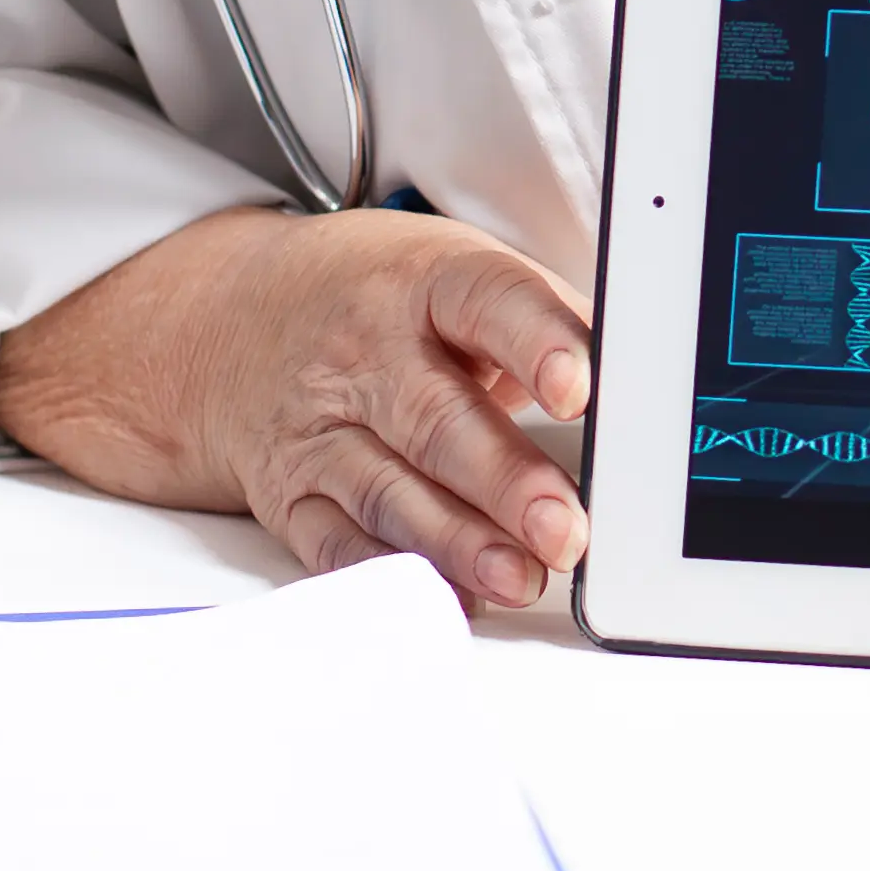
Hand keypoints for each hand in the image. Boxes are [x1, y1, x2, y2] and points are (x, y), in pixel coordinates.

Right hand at [0, 206, 593, 608]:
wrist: (228, 323)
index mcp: (422, 281)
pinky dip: (394, 578)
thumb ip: (545, 319)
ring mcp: (322, 428)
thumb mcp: (455, 270)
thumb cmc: (380, 300)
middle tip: (564, 528)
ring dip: (459, 545)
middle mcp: (365, 354)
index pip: (486, 302)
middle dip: (504, 480)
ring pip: (390, 493)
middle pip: (436, 419)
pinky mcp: (292, 495)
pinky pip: (340, 544)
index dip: (535, 343)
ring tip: (524, 579)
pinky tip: (452, 600)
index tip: (579, 387)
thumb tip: (641, 372)